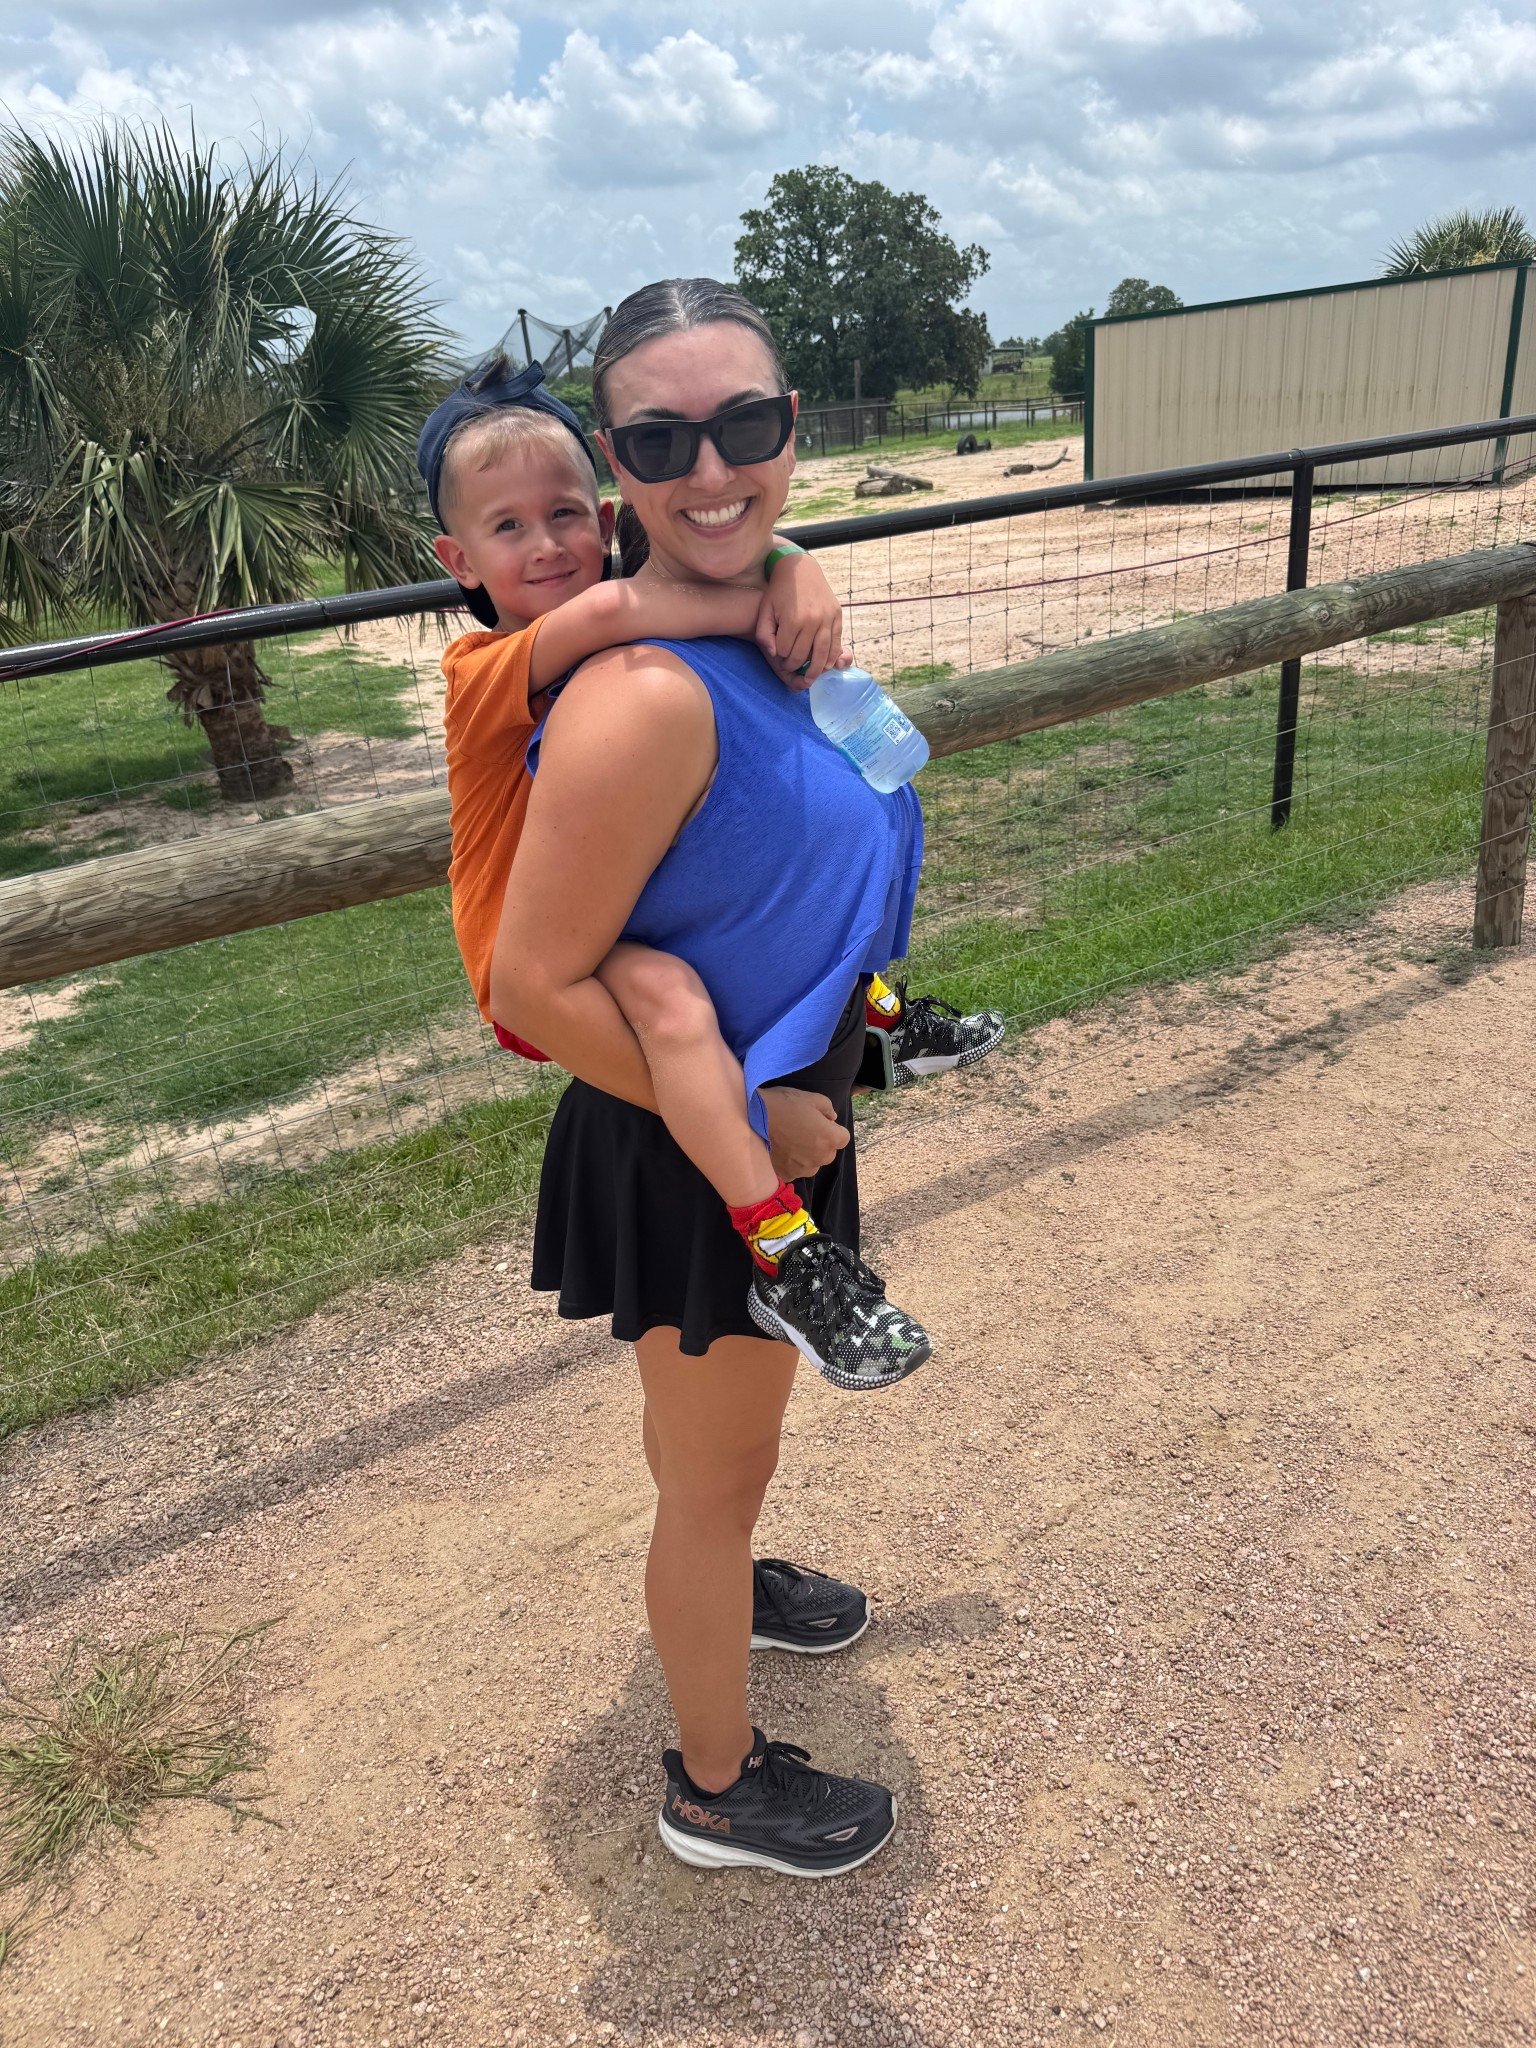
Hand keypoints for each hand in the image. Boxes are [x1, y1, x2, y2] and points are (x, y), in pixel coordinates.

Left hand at [755, 551, 846, 689]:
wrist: (800, 569)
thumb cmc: (778, 592)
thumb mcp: (764, 610)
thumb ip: (764, 635)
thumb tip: (775, 655)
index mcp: (792, 619)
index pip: (786, 651)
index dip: (781, 659)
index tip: (780, 659)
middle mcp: (812, 620)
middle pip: (803, 655)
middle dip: (795, 666)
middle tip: (791, 669)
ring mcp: (827, 618)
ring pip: (822, 653)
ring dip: (816, 670)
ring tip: (810, 678)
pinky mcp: (837, 616)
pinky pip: (836, 643)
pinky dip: (831, 658)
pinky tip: (825, 666)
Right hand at [760, 1086, 849, 1181]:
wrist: (750, 1119)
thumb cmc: (783, 1105)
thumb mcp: (811, 1098)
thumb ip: (828, 1109)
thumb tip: (832, 1118)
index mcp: (830, 1139)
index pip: (843, 1137)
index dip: (831, 1128)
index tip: (818, 1121)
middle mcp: (820, 1158)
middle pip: (828, 1152)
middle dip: (820, 1142)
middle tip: (801, 1129)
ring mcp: (803, 1169)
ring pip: (811, 1162)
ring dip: (806, 1154)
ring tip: (788, 1140)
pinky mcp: (787, 1175)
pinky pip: (795, 1169)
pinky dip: (790, 1162)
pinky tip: (779, 1150)